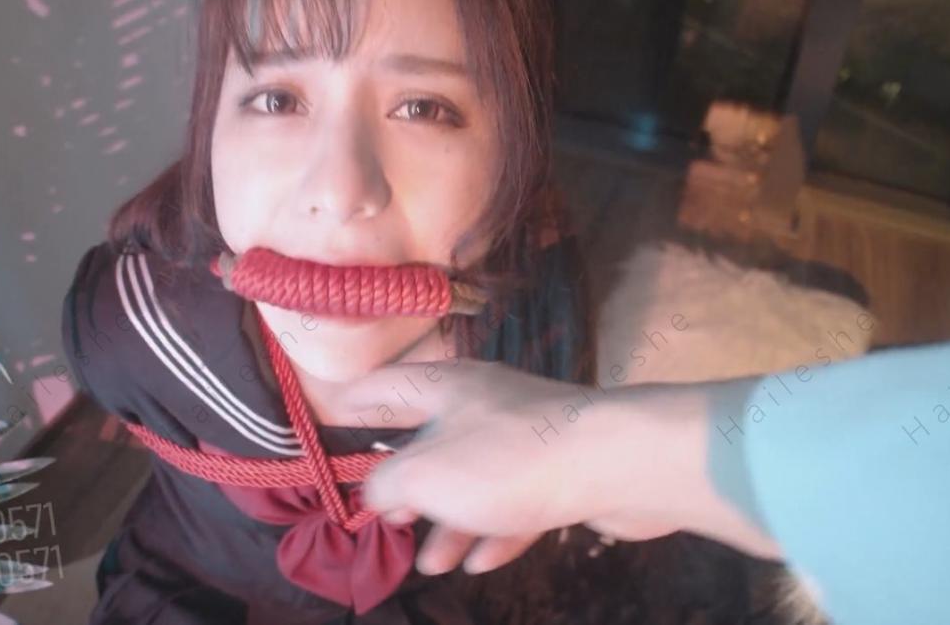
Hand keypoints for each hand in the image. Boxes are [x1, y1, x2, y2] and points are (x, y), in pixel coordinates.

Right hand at [339, 358, 685, 574]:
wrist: (615, 463)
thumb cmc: (505, 460)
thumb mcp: (425, 475)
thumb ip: (387, 484)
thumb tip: (376, 492)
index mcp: (449, 387)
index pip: (389, 385)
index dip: (357, 399)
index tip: (334, 410)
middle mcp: (487, 405)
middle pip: (434, 438)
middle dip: (407, 481)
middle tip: (385, 513)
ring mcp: (528, 439)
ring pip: (476, 481)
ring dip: (450, 523)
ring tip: (431, 564)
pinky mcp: (564, 472)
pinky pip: (518, 504)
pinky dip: (496, 531)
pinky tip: (480, 561)